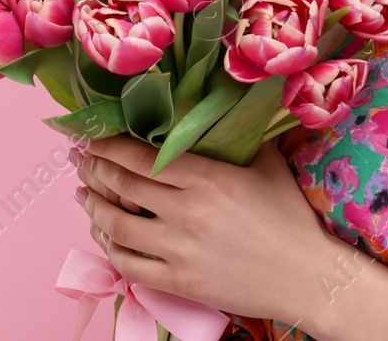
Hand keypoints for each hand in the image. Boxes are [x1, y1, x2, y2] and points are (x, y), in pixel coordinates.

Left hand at [71, 136, 340, 323]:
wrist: (306, 276)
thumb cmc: (290, 217)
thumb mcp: (268, 164)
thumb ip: (238, 137)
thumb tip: (218, 106)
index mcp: (208, 178)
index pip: (141, 156)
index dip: (109, 145)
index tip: (93, 136)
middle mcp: (187, 212)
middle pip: (122, 186)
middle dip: (94, 169)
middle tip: (81, 159)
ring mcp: (180, 250)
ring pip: (116, 226)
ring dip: (92, 207)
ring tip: (82, 193)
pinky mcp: (179, 282)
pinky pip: (128, 265)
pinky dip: (108, 247)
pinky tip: (102, 234)